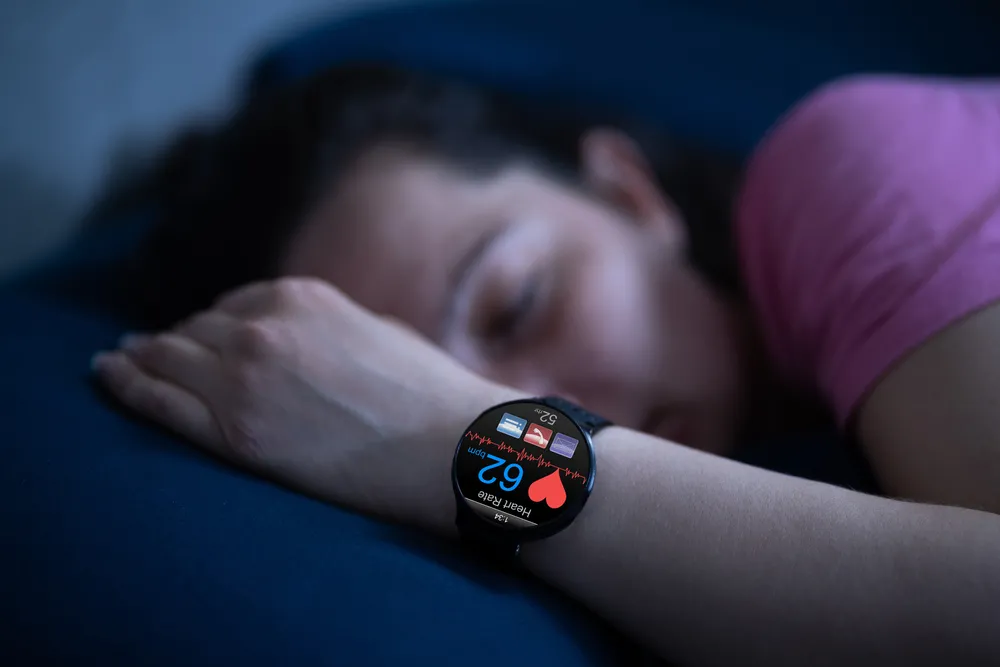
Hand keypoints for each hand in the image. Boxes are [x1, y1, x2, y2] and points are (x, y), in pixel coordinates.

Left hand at [92, 277, 518, 531]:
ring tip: (117, 361)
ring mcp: (242, 380)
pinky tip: (108, 375)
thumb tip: (303, 340)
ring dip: (140, 357)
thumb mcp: (375, 331)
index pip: (232, 307)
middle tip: (146, 350)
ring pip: (167, 359)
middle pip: (195, 332)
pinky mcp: (234, 434)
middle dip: (174, 342)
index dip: (211, 327)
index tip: (198, 339)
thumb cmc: (428, 393)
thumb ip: (325, 327)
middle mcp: (261, 329)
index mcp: (299, 297)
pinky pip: (159, 402)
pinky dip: (127, 386)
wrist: (449, 446)